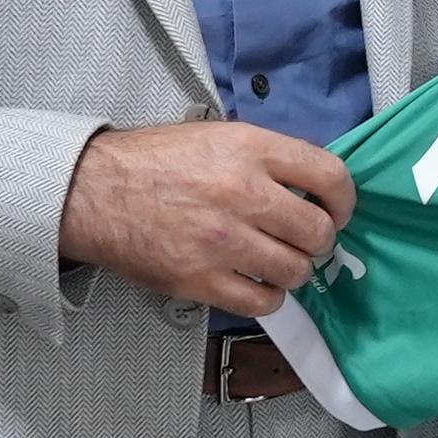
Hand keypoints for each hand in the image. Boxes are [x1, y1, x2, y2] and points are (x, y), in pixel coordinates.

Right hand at [56, 122, 351, 319]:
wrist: (92, 191)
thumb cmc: (154, 161)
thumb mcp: (218, 135)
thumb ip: (267, 157)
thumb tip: (312, 184)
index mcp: (251, 149)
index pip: (331, 176)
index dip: (345, 199)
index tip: (338, 210)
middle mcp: (243, 193)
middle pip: (318, 231)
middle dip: (320, 240)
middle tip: (306, 240)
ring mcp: (222, 240)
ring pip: (295, 270)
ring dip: (294, 270)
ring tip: (279, 262)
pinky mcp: (200, 279)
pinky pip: (261, 302)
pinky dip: (268, 297)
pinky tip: (257, 284)